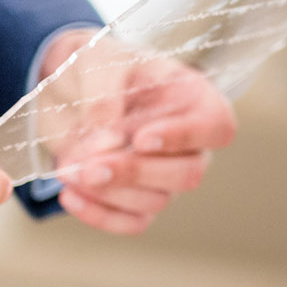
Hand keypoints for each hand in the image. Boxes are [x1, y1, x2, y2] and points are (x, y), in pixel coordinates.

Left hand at [37, 30, 236, 234]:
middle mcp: (190, 144)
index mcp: (195, 100)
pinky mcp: (138, 200)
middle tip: (90, 166)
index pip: (217, 128)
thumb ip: (105, 97)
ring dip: (111, 192)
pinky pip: (133, 222)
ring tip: (68, 172)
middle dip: (136, 172)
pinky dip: (100, 214)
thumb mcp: (98, 64)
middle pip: (188, 173)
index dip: (184, 138)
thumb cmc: (97, 67)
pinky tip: (69, 195)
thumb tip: (107, 142)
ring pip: (158, 201)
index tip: (141, 138)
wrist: (68, 87)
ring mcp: (166, 176)